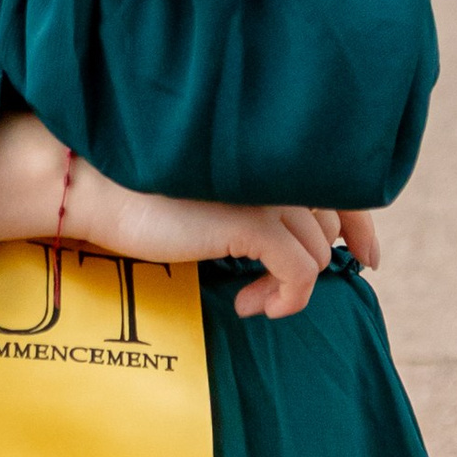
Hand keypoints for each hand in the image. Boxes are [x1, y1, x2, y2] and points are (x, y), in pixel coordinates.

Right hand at [0, 113, 378, 322]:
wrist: (91, 185)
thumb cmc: (136, 192)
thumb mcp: (204, 198)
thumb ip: (249, 206)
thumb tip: (287, 243)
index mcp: (262, 152)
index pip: (338, 184)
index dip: (360, 223)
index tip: (365, 255)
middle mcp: (272, 165)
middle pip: (336, 220)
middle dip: (335, 256)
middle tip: (306, 286)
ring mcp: (266, 191)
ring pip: (318, 251)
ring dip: (292, 287)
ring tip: (249, 300)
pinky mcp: (253, 222)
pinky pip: (301, 272)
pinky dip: (286, 297)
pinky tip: (248, 304)